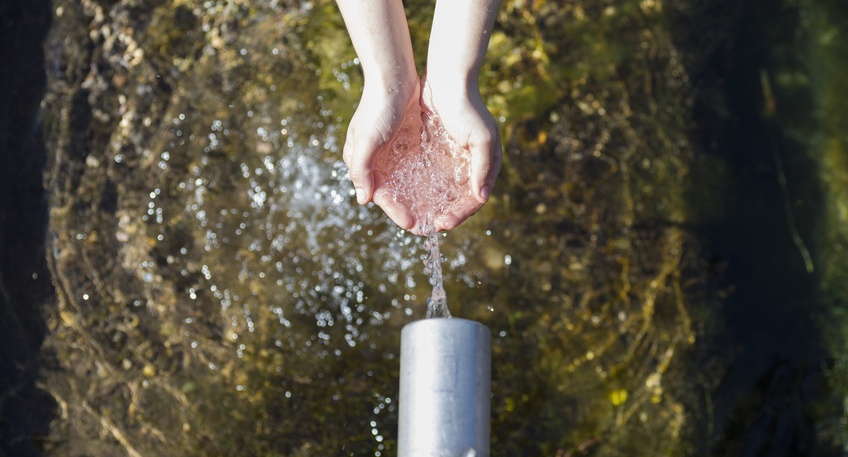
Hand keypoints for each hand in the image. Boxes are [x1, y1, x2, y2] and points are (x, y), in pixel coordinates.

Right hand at [342, 76, 420, 228]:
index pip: (380, 196)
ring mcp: (390, 152)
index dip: (395, 212)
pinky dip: (423, 181)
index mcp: (361, 163)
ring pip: (404, 183)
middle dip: (407, 210)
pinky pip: (413, 168)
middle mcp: (374, 160)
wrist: (393, 76)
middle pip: (392, 193)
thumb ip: (361, 170)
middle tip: (428, 225)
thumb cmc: (377, 107)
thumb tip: (363, 200)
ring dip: (416, 198)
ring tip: (434, 212)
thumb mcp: (366, 140)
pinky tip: (438, 190)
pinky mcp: (405, 142)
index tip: (413, 225)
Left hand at [420, 75, 501, 231]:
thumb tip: (482, 197)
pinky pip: (428, 178)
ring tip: (415, 218)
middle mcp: (469, 167)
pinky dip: (420, 190)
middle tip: (424, 227)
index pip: (473, 201)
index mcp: (485, 167)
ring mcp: (451, 161)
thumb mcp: (481, 138)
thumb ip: (483, 167)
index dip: (459, 215)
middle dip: (442, 215)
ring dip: (430, 206)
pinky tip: (408, 198)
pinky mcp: (435, 153)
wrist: (447, 80)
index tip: (442, 224)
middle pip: (456, 201)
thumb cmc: (468, 108)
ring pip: (441, 192)